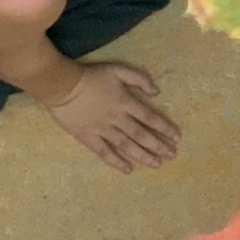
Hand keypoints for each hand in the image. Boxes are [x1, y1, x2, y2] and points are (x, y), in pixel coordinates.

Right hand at [44, 62, 180, 172]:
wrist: (62, 86)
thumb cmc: (91, 76)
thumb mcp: (118, 70)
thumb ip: (138, 79)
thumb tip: (156, 92)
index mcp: (126, 102)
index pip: (150, 117)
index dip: (165, 128)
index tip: (177, 137)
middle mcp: (118, 119)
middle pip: (142, 135)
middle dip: (158, 146)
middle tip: (172, 155)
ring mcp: (103, 130)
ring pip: (127, 146)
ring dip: (143, 156)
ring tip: (156, 164)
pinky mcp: (88, 138)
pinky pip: (105, 153)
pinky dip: (117, 162)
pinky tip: (128, 170)